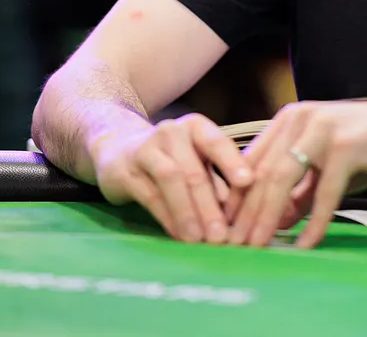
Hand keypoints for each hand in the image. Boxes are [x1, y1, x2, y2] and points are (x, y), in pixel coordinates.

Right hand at [92, 113, 253, 243]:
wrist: (118, 150)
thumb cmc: (172, 158)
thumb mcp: (196, 161)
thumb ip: (216, 180)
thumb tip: (239, 209)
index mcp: (196, 127)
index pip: (216, 142)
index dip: (232, 162)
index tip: (248, 182)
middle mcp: (171, 132)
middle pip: (193, 169)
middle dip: (208, 205)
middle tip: (220, 235)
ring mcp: (145, 149)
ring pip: (170, 180)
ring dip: (187, 212)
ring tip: (199, 239)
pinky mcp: (126, 170)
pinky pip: (149, 195)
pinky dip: (167, 217)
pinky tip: (178, 235)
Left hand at [228, 96, 366, 249]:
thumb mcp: (326, 169)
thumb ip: (298, 192)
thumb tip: (270, 225)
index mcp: (289, 119)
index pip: (251, 162)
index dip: (236, 199)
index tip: (225, 230)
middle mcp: (300, 118)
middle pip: (261, 172)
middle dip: (244, 214)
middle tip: (232, 246)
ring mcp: (323, 130)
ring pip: (282, 179)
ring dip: (267, 218)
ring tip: (258, 248)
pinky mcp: (346, 146)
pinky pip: (323, 192)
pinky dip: (313, 222)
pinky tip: (305, 245)